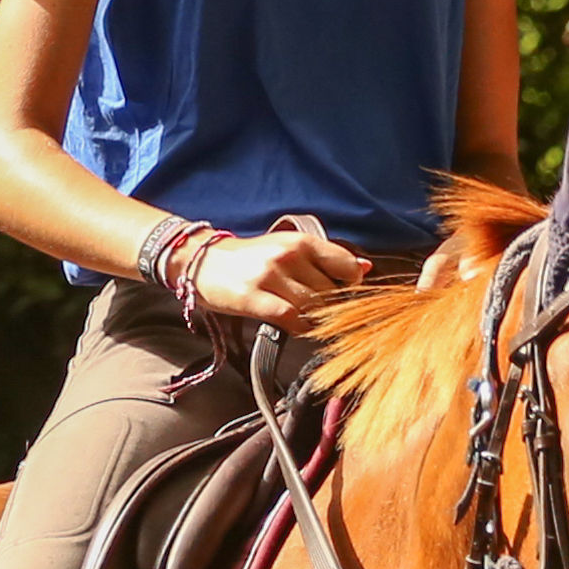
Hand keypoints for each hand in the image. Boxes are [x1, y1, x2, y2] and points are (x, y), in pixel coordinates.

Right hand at [192, 213, 368, 324]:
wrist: (203, 262)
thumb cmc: (251, 259)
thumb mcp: (289, 249)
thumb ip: (326, 259)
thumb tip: (365, 268)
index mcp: (301, 241)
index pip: (346, 265)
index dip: (349, 284)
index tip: (340, 292)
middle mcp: (288, 255)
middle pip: (330, 292)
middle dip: (327, 305)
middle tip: (313, 307)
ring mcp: (270, 276)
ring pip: (313, 307)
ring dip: (313, 318)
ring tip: (301, 315)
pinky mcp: (254, 298)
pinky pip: (292, 319)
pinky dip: (299, 327)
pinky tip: (292, 324)